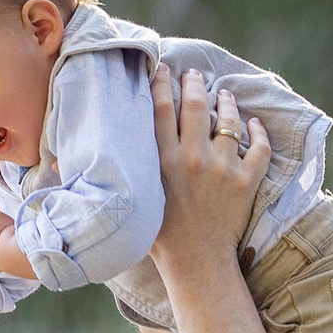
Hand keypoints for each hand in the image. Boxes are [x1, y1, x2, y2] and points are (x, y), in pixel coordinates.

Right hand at [147, 64, 267, 275]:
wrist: (196, 262)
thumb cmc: (159, 235)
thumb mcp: (136, 197)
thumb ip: (126, 170)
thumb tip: (74, 155)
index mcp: (163, 161)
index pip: (162, 108)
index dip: (163, 83)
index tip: (164, 69)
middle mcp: (193, 158)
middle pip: (195, 105)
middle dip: (195, 83)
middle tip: (194, 74)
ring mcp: (222, 169)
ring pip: (228, 120)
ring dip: (226, 103)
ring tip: (225, 94)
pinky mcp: (245, 182)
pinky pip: (258, 148)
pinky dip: (258, 133)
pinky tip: (253, 123)